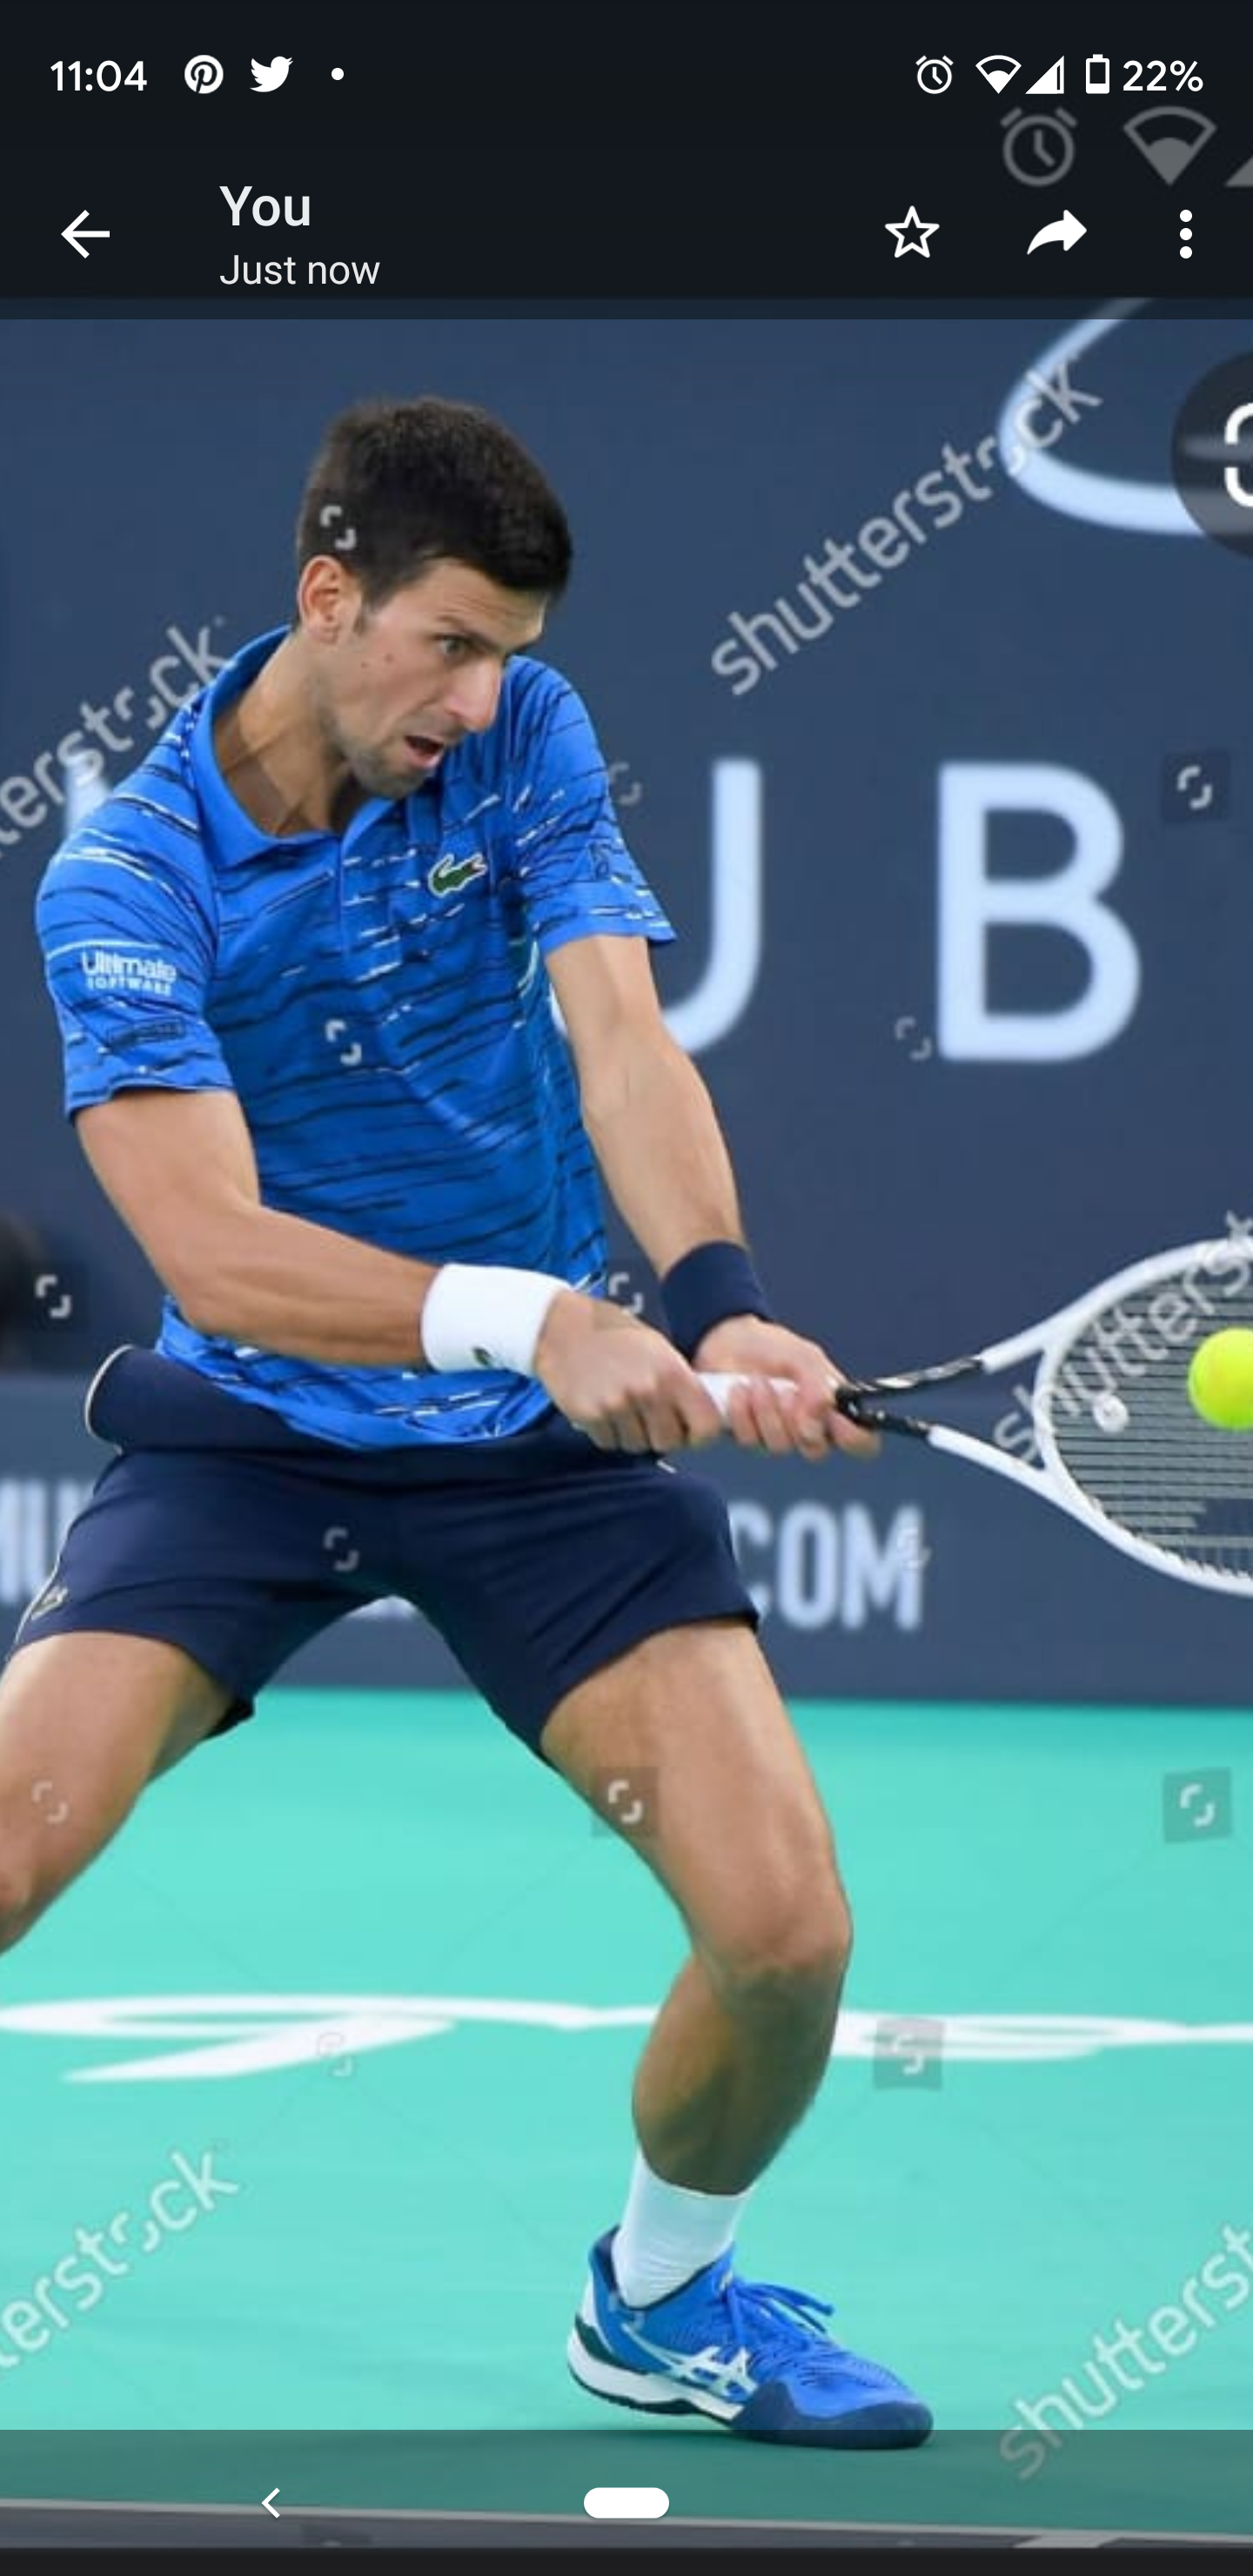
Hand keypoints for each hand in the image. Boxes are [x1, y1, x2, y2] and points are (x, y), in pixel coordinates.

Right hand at [535, 1291, 724, 1451]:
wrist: (562, 1326)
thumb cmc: (613, 1334)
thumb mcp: (659, 1347)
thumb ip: (681, 1382)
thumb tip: (703, 1415)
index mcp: (672, 1371)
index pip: (705, 1426)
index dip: (700, 1433)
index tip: (691, 1430)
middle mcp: (647, 1390)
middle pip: (669, 1442)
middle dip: (662, 1435)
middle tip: (651, 1418)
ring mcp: (617, 1404)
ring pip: (638, 1446)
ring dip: (633, 1435)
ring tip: (624, 1409)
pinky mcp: (590, 1415)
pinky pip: (609, 1444)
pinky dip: (609, 1434)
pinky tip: (604, 1410)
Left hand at [691, 1316, 880, 1461]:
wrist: (729, 1341)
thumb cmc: (774, 1349)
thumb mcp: (804, 1357)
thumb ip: (818, 1386)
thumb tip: (821, 1416)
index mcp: (833, 1410)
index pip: (861, 1442)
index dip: (856, 1439)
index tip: (837, 1420)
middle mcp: (809, 1430)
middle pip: (816, 1450)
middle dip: (798, 1420)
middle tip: (786, 1393)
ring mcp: (777, 1437)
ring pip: (780, 1446)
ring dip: (767, 1411)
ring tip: (756, 1381)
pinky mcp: (747, 1437)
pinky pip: (749, 1440)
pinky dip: (742, 1413)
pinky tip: (738, 1390)